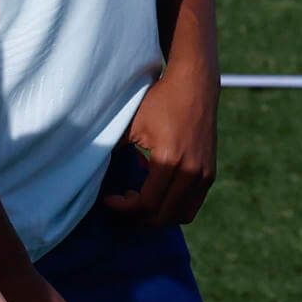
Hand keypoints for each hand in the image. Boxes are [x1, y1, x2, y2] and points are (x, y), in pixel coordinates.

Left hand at [102, 63, 217, 225]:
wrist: (194, 84)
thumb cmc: (160, 101)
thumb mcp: (132, 124)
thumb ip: (113, 150)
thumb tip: (91, 173)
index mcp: (169, 160)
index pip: (145, 204)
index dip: (123, 208)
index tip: (109, 199)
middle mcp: (191, 171)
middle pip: (162, 216)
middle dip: (138, 217)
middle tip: (122, 203)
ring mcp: (204, 173)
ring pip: (180, 215)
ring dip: (157, 214)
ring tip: (139, 198)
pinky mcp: (210, 172)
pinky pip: (192, 204)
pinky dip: (173, 205)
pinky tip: (157, 186)